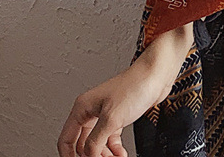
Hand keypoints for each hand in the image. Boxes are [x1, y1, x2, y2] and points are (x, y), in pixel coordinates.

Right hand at [57, 60, 173, 156]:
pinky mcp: (119, 116)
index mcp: (83, 107)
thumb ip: (95, 142)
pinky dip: (115, 149)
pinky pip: (111, 138)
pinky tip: (121, 154)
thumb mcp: (111, 119)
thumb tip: (88, 156)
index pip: (66, 139)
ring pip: (98, 142)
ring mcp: (106, 113)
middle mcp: (92, 110)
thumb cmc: (135, 86)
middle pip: (83, 143)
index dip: (69, 156)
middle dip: (91, 155)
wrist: (157, 75)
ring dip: (105, 155)